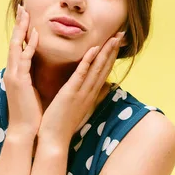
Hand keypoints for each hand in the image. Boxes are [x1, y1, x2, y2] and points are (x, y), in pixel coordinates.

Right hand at [2, 4, 41, 137]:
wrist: (25, 131)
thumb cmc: (32, 113)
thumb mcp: (32, 90)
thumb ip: (33, 76)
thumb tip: (40, 68)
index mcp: (16, 73)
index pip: (18, 46)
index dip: (22, 30)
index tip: (27, 16)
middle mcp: (12, 71)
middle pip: (14, 41)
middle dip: (19, 24)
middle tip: (23, 6)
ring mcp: (14, 75)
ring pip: (16, 46)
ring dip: (22, 29)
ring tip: (26, 13)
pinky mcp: (19, 81)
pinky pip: (24, 59)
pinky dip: (29, 46)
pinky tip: (35, 34)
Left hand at [38, 31, 124, 145]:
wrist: (53, 140)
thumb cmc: (62, 124)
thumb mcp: (77, 108)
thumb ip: (86, 96)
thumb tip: (98, 89)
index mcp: (90, 94)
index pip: (103, 71)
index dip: (110, 56)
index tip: (116, 42)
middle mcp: (90, 92)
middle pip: (104, 67)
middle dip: (113, 50)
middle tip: (121, 34)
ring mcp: (82, 92)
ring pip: (97, 68)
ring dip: (106, 52)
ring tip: (113, 37)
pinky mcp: (71, 93)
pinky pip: (81, 74)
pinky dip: (88, 61)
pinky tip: (94, 49)